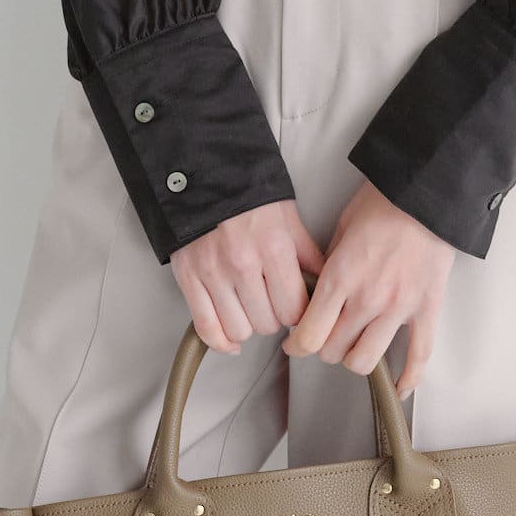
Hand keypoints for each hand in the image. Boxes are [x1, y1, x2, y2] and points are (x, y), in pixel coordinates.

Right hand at [170, 197, 326, 354]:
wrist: (206, 175)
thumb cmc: (251, 196)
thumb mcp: (289, 218)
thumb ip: (308, 255)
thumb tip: (327, 286)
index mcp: (273, 247)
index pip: (294, 309)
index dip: (299, 312)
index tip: (296, 306)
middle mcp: (243, 264)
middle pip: (267, 323)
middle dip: (275, 317)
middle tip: (273, 302)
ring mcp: (213, 273)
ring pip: (239, 330)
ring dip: (249, 325)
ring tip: (252, 308)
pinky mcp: (189, 279)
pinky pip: (207, 328)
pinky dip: (221, 341)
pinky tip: (232, 338)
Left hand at [282, 177, 455, 398]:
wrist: (428, 191)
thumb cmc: (383, 201)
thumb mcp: (341, 227)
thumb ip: (328, 264)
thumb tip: (317, 291)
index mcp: (341, 277)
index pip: (310, 336)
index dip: (297, 346)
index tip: (296, 343)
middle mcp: (368, 299)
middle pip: (334, 351)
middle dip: (325, 346)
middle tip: (328, 333)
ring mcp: (399, 307)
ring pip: (366, 361)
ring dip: (356, 358)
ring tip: (356, 344)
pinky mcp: (427, 309)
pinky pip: (418, 356)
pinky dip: (408, 378)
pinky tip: (400, 387)